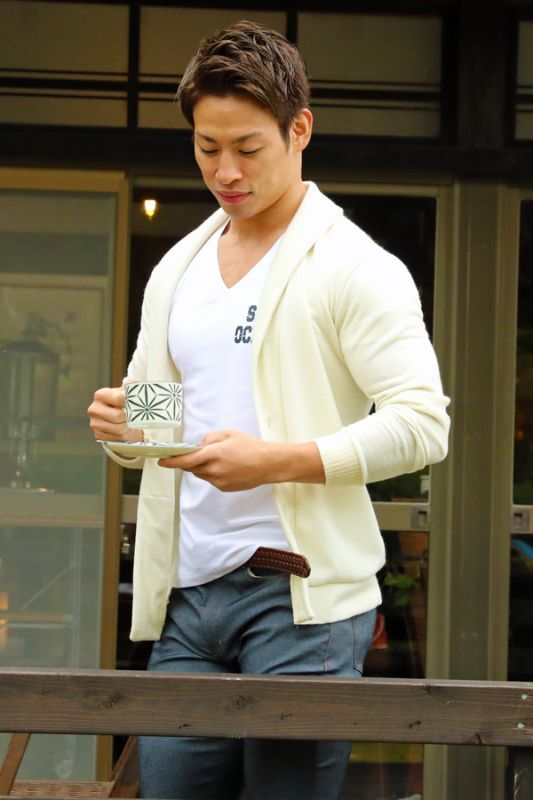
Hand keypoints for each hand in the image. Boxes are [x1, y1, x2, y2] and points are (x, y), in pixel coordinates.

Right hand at [87, 385, 142, 442]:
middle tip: (134, 416)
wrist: (120, 420)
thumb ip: (131, 385)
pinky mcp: (98, 435)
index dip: (130, 402)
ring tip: (129, 423)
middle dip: (129, 417)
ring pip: (118, 429)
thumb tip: (132, 382)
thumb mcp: (127, 392)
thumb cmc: (124, 404)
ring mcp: (94, 423)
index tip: (137, 404)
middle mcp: (94, 409)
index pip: (118, 398)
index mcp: (100, 395)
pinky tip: (124, 430)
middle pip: (118, 416)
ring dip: (127, 427)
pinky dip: (123, 435)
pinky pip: (115, 438)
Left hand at [158, 429, 324, 490]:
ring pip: (201, 474)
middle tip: (191, 454)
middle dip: (188, 461)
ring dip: (202, 467)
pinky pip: (211, 480)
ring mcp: (219, 481)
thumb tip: (199, 446)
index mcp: (214, 454)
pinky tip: (226, 466)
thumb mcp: (228, 434)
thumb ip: (209, 439)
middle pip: (191, 468)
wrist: (268, 464)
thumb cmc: (250, 445)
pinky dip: (212, 473)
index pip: (186, 459)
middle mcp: (214, 470)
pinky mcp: (224, 488)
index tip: (161, 461)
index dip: (171, 461)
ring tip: (217, 458)